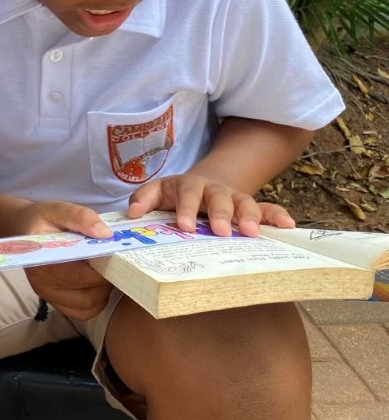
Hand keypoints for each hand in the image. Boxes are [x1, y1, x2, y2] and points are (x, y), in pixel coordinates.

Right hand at [6, 201, 113, 320]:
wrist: (22, 228)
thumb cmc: (40, 219)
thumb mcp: (58, 209)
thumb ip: (80, 217)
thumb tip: (105, 234)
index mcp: (42, 260)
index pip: (79, 275)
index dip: (103, 269)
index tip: (116, 256)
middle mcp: (42, 283)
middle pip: (87, 295)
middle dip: (105, 280)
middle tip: (114, 263)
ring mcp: (48, 295)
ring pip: (88, 307)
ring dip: (102, 292)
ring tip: (104, 270)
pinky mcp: (54, 301)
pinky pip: (82, 312)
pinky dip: (95, 301)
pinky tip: (95, 282)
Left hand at [125, 173, 294, 236]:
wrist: (200, 186)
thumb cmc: (173, 196)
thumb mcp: (156, 194)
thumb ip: (142, 200)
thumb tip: (131, 214)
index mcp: (188, 186)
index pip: (187, 194)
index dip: (186, 209)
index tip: (184, 227)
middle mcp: (213, 190)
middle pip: (219, 197)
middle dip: (220, 213)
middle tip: (221, 232)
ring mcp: (234, 198)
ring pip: (244, 202)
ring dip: (249, 216)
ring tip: (252, 233)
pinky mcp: (250, 208)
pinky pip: (267, 209)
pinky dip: (277, 215)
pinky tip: (288, 225)